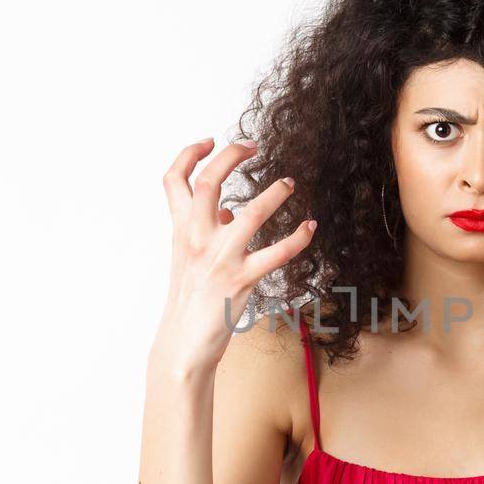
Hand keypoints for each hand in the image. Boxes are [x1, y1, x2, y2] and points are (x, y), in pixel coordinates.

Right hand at [148, 138, 316, 379]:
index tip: (209, 141)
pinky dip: (298, 238)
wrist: (183, 341)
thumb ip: (206, 231)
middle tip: (252, 147)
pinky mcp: (241, 281)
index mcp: (180, 230)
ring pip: (251, 213)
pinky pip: (277, 254)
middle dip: (231, 157)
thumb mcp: (189, 259)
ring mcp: (219, 259)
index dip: (189, 155)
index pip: (174, 180)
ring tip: (289, 183)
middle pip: (208, 183)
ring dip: (274, 194)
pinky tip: (310, 228)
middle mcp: (196, 239)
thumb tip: (229, 213)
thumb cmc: (190, 299)